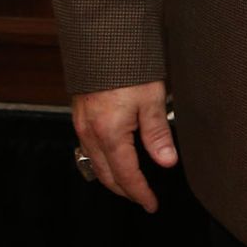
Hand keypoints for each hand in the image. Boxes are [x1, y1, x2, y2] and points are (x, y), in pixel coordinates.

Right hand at [71, 80, 175, 212]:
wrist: (102, 41)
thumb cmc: (128, 68)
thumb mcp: (151, 99)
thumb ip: (157, 134)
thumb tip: (167, 162)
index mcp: (110, 133)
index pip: (126, 175)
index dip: (140, 193)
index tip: (151, 204)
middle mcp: (90, 133)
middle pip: (106, 175)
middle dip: (125, 190)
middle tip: (143, 198)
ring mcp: (81, 124)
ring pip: (95, 163)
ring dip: (112, 178)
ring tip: (130, 184)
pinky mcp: (79, 115)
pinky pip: (89, 148)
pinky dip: (102, 160)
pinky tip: (113, 158)